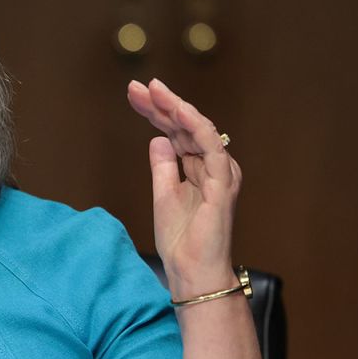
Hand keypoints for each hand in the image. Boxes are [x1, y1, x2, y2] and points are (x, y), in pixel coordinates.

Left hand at [126, 79, 239, 294]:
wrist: (192, 272)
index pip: (176, 132)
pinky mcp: (223, 184)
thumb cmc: (181, 241)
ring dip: (175, 108)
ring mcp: (220, 173)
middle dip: (160, 104)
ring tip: (153, 90)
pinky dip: (196, 127)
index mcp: (198, 168)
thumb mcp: (163, 196)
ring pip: (199, 130)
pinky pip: (212, 148)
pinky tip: (178, 110)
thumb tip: (157, 139)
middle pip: (185, 126)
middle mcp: (213, 166)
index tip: (133, 94)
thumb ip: (163, 168)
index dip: (155, 112)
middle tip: (137, 86)